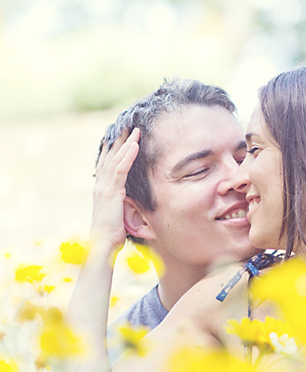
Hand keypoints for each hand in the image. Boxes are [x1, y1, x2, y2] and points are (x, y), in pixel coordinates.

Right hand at [90, 128, 139, 249]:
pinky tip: (135, 145)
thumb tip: (131, 200)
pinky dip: (128, 156)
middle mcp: (101, 185)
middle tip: (127, 126)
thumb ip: (122, 203)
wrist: (103, 244)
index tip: (120, 136)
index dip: (113, 149)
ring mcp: (105, 188)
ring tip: (135, 130)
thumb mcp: (117, 214)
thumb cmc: (112, 234)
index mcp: (101, 190)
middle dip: (120, 140)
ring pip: (116, 159)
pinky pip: (121, 170)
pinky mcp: (112, 193)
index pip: (107, 164)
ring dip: (126, 143)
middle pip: (111, 157)